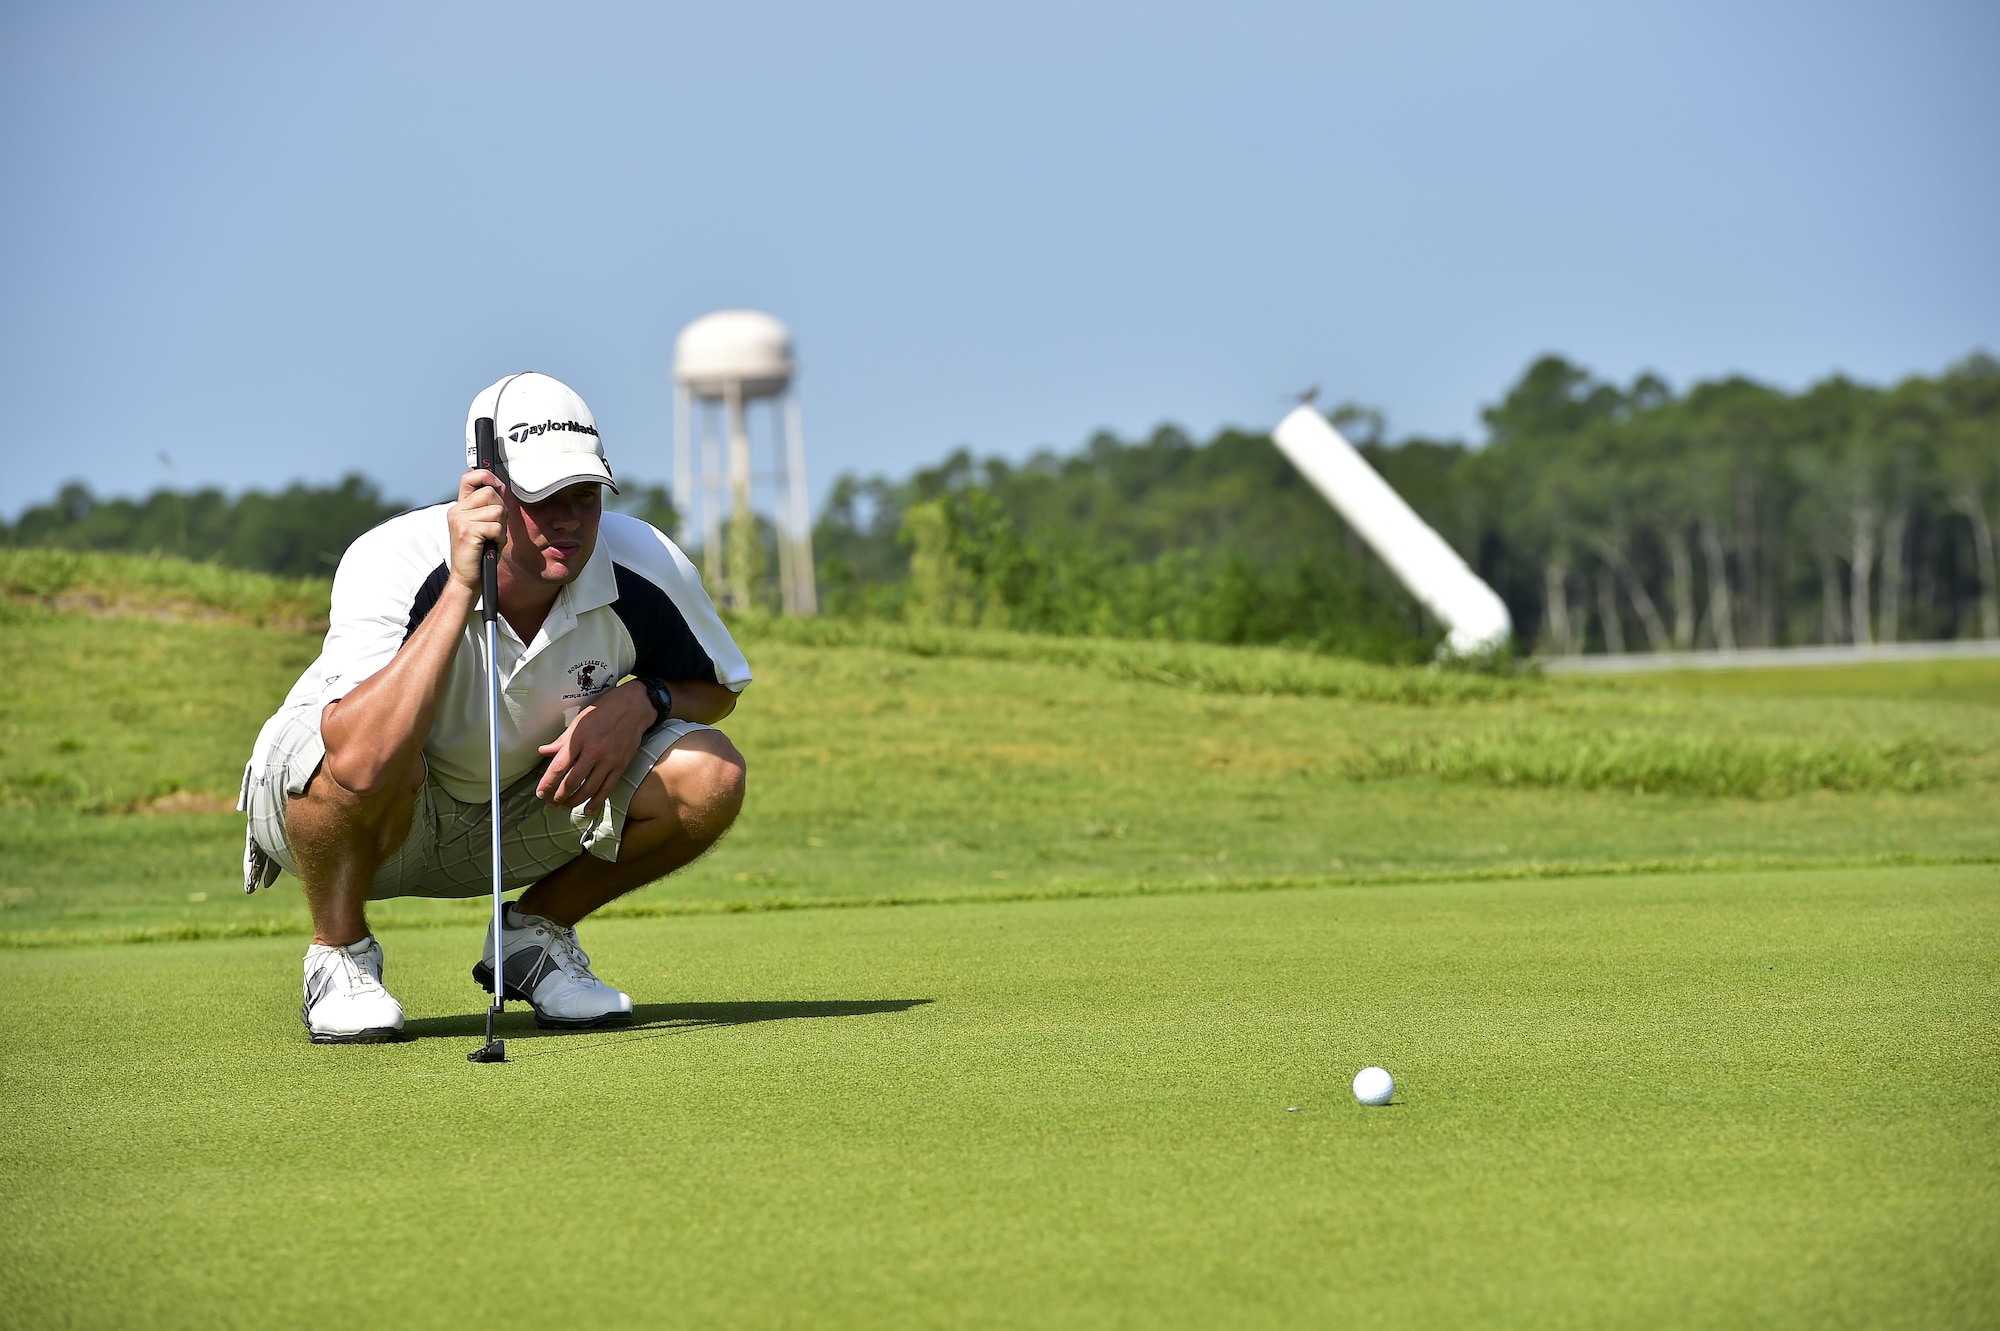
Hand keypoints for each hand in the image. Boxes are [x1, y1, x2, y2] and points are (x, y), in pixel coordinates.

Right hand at [448, 468, 506, 590]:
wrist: (467, 578)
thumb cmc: (479, 553)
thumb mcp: (482, 525)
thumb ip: (486, 506)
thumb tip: (498, 485)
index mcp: (459, 507)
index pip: (469, 477)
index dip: (485, 476)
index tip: (496, 485)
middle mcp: (457, 510)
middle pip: (491, 493)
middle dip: (501, 510)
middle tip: (494, 528)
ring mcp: (460, 520)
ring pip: (496, 510)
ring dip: (501, 527)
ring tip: (491, 539)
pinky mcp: (467, 531)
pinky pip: (496, 526)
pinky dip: (499, 538)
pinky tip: (491, 546)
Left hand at [536, 681, 654, 814]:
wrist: (633, 707)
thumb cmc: (604, 711)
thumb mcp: (578, 721)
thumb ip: (561, 740)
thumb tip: (544, 751)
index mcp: (579, 738)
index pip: (559, 766)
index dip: (548, 783)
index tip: (541, 792)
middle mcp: (594, 751)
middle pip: (572, 781)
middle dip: (559, 796)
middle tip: (551, 803)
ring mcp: (609, 760)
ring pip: (589, 788)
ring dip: (574, 801)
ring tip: (565, 805)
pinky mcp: (621, 765)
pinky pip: (607, 788)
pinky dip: (596, 801)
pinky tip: (587, 808)